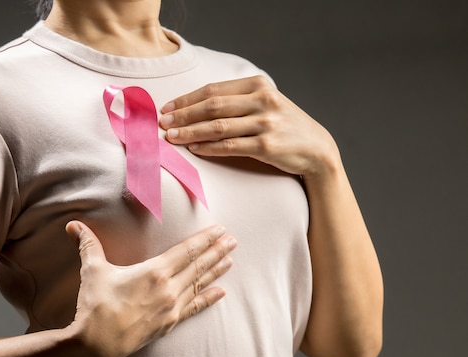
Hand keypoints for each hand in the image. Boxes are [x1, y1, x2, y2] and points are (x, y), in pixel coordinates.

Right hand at [65, 221, 235, 356]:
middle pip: (198, 266)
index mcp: (154, 271)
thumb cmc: (96, 305)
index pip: (187, 250)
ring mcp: (171, 308)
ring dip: (216, 271)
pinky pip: (194, 308)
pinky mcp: (169, 324)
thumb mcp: (93, 270)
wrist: (96, 344)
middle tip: (233, 240)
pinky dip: (208, 299)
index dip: (205, 239)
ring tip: (230, 260)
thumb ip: (88, 244)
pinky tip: (221, 292)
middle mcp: (168, 289)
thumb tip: (73, 225)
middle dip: (216, 251)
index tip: (220, 230)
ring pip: (199, 285)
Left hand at [160, 75, 340, 179]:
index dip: (186, 99)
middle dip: (184, 115)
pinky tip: (194, 149)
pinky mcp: (267, 145)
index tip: (167, 108)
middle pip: (212, 106)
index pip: (213, 89)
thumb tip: (195, 107)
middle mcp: (262, 100)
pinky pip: (230, 145)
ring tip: (172, 137)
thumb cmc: (283, 126)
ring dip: (191, 132)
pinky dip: (209, 147)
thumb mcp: (265, 104)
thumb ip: (237, 100)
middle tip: (162, 123)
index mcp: (258, 85)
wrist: (316, 148)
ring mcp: (265, 122)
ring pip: (218, 126)